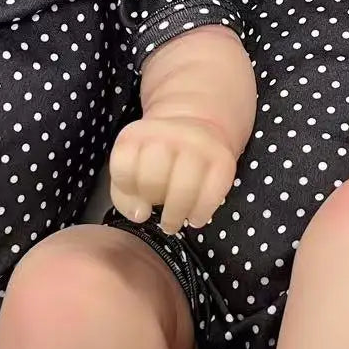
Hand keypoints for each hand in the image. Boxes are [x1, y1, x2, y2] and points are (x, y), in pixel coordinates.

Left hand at [109, 116, 237, 232]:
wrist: (200, 125)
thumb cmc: (161, 157)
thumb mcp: (133, 166)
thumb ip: (125, 194)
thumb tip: (140, 214)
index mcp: (138, 134)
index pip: (124, 166)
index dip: (127, 189)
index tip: (137, 196)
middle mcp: (169, 134)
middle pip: (153, 178)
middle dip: (153, 200)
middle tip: (158, 210)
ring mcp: (199, 145)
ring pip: (183, 189)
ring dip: (176, 213)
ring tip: (173, 224)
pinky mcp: (223, 159)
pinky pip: (212, 194)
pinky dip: (201, 212)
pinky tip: (195, 218)